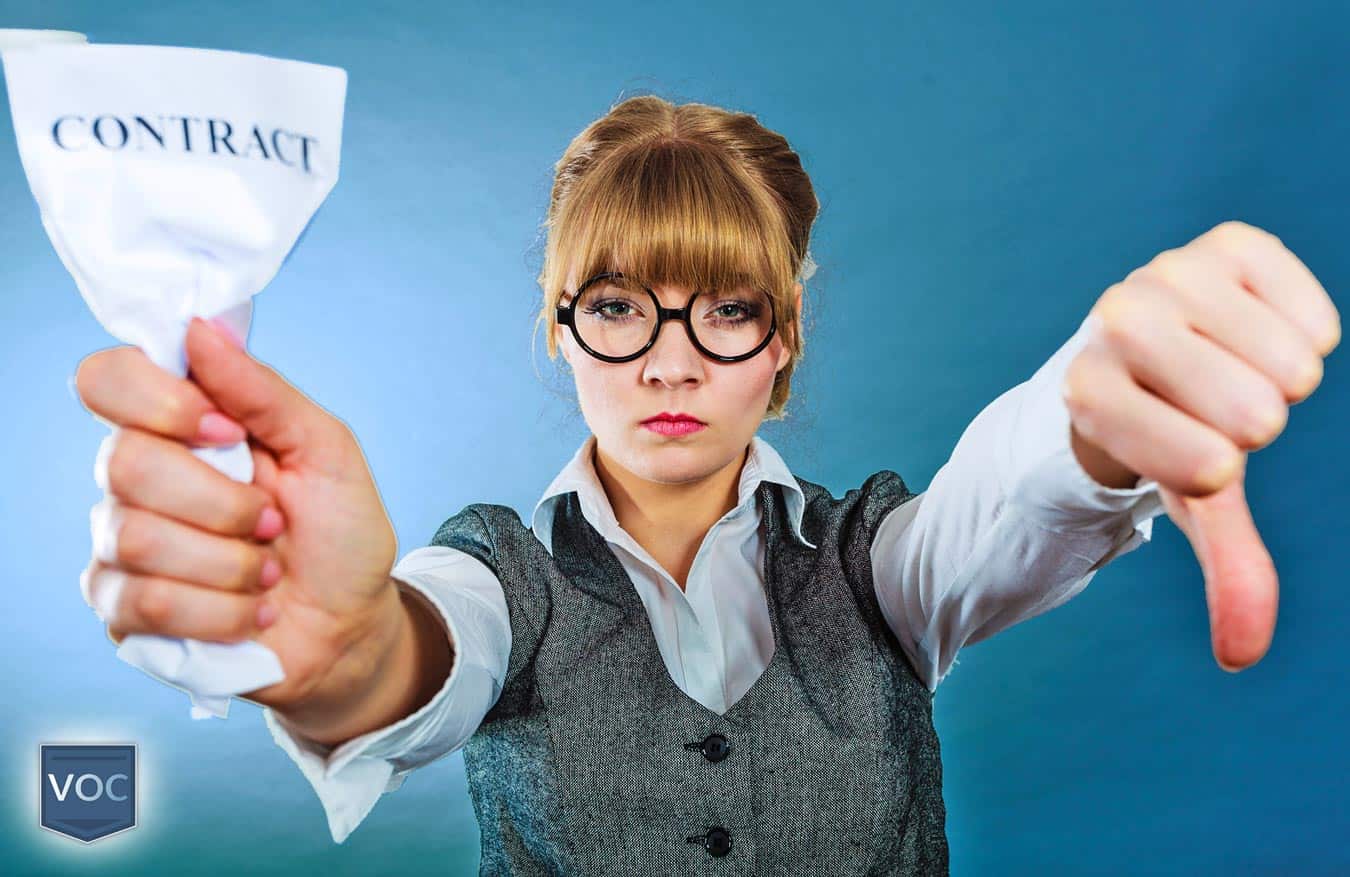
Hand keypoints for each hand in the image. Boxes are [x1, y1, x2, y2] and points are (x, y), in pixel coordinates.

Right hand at [75, 317, 402, 711]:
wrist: (351, 623)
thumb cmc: (339, 531)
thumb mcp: (326, 450)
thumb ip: (263, 391)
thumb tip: (199, 327)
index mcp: (180, 425)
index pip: (107, 379)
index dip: (159, 402)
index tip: (228, 431)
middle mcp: (137, 478)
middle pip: (125, 463)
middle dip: (222, 503)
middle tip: (273, 522)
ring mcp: (121, 546)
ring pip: (139, 540)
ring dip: (232, 565)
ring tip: (269, 573)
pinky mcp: (124, 611)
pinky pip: (147, 603)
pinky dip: (222, 612)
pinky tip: (252, 612)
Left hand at [1062, 220, 1339, 671]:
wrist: (1149, 350)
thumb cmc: (1164, 432)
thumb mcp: (1188, 500)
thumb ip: (1224, 570)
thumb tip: (1241, 658)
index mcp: (1088, 393)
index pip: (1198, 462)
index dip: (1212, 470)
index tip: (1189, 454)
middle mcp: (1117, 321)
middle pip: (1256, 413)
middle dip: (1253, 428)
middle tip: (1212, 411)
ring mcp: (1170, 273)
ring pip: (1290, 364)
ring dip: (1281, 381)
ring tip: (1230, 370)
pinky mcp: (1228, 244)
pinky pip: (1316, 315)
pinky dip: (1309, 336)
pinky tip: (1258, 333)